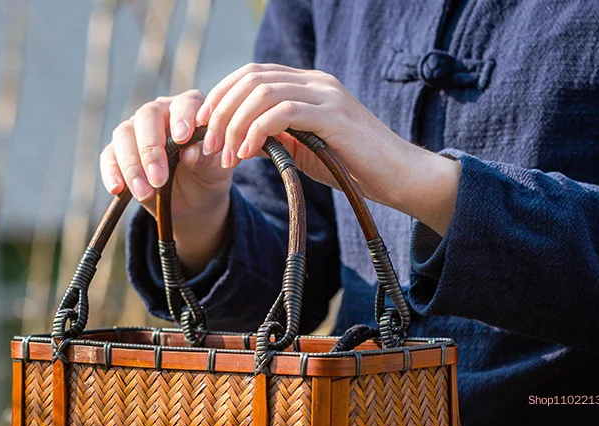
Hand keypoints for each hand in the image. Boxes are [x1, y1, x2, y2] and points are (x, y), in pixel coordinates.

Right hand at [100, 91, 231, 272]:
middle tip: (159, 179)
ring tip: (144, 194)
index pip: (185, 103)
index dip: (182, 117)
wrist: (193, 201)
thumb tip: (191, 152)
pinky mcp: (119, 152)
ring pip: (124, 135)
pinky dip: (111, 173)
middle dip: (151, 150)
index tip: (181, 138)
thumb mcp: (215, 171)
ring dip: (131, 166)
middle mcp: (160, 114)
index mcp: (189, 109)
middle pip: (147, 117)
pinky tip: (116, 189)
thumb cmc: (207, 177)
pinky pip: (109, 156)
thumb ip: (206, 159)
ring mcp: (137, 131)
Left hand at [196, 63, 460, 236]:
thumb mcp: (303, 152)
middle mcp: (314, 81)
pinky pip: (282, 112)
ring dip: (234, 124)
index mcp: (306, 85)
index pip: (252, 76)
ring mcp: (325, 95)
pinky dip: (257, 131)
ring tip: (224, 154)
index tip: (202, 129)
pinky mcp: (333, 116)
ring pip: (262, 92)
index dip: (221, 97)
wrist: (397, 177)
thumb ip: (273, 141)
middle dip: (220, 111)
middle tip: (206, 145)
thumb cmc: (351, 167)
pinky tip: (247, 153)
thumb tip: (235, 144)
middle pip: (251, 78)